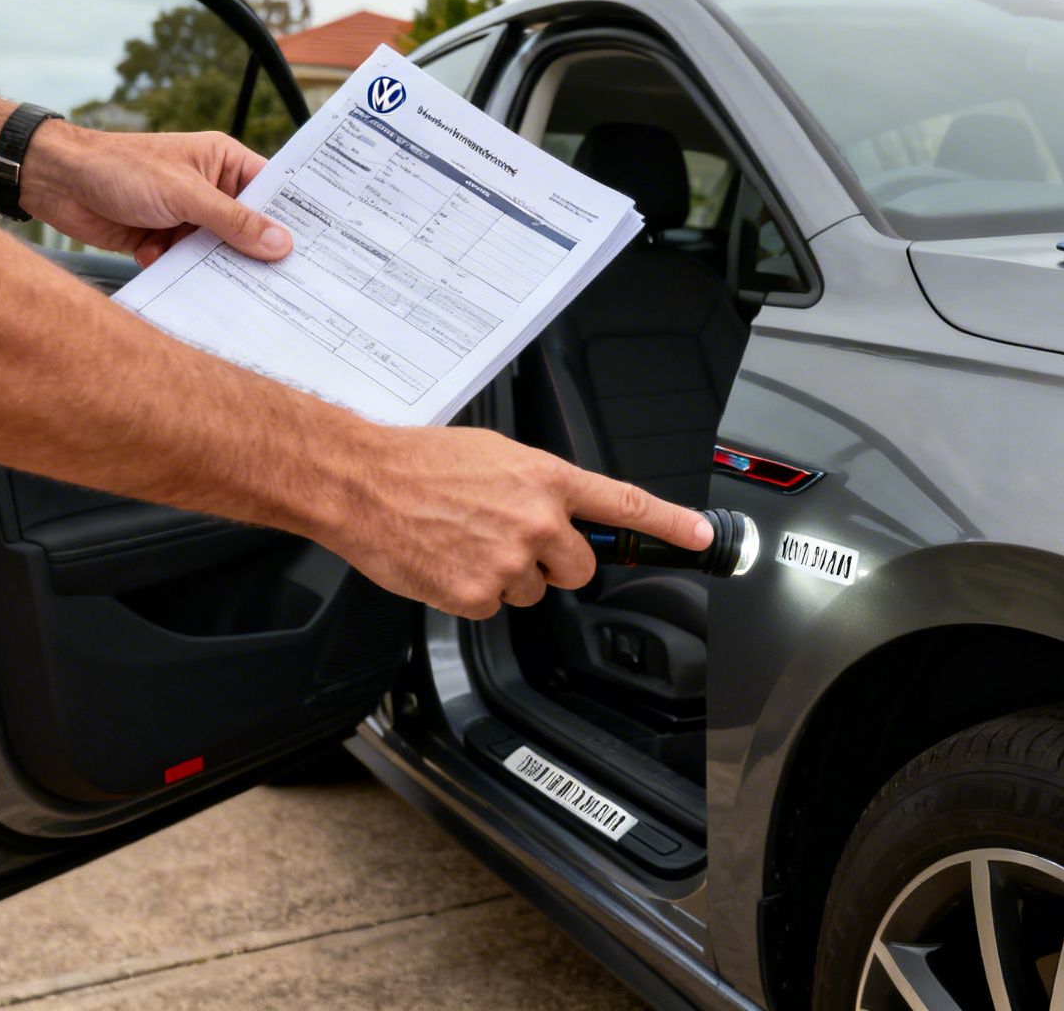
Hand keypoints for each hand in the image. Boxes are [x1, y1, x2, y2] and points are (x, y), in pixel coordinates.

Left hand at [21, 121, 292, 266]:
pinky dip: (186, 275)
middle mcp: (210, 189)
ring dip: (219, 268)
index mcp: (223, 162)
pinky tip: (185, 283)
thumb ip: (233, 221)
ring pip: (220, 251)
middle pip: (248, 227)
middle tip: (289, 281)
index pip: (271, 190)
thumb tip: (280, 243)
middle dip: (259, 252)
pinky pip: (190, 265)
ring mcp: (188, 217)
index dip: (293, 217)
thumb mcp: (185, 194)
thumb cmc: (119, 167)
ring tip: (240, 290)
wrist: (57, 182)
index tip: (320, 246)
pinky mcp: (164, 241)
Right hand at [320, 426, 714, 618]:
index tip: (700, 538)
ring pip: (533, 590)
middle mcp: (538, 520)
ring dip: (507, 576)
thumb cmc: (420, 463)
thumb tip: (561, 512)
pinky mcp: (477, 594)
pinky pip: (493, 607)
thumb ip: (539, 487)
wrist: (362, 483)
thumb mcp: (495, 457)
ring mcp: (509, 561)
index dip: (670, 525)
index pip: (624, 505)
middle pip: (580, 569)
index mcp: (547, 479)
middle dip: (555, 563)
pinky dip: (472, 592)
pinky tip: (447, 561)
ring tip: (464, 541)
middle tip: (510, 540)